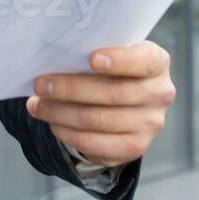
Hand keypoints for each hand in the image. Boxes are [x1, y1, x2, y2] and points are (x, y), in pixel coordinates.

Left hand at [25, 41, 175, 168]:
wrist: (125, 100)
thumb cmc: (111, 68)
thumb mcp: (111, 53)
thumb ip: (93, 52)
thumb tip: (52, 57)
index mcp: (157, 63)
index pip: (143, 62)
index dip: (119, 60)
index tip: (91, 58)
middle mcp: (160, 94)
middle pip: (113, 93)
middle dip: (71, 89)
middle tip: (40, 84)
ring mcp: (150, 124)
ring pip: (99, 120)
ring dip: (61, 113)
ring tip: (37, 105)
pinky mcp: (135, 148)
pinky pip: (96, 144)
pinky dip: (69, 134)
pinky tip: (52, 123)